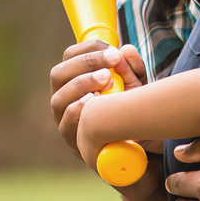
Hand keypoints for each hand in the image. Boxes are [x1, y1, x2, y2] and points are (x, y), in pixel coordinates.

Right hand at [49, 40, 146, 157]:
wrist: (141, 151)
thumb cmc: (132, 112)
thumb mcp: (137, 87)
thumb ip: (133, 69)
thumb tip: (127, 50)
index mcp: (76, 79)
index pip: (70, 56)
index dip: (88, 48)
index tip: (112, 49)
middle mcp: (65, 98)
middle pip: (59, 74)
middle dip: (84, 64)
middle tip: (110, 63)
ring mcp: (64, 120)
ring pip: (58, 99)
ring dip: (80, 85)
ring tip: (105, 80)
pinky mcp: (72, 141)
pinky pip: (65, 124)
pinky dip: (76, 110)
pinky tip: (93, 102)